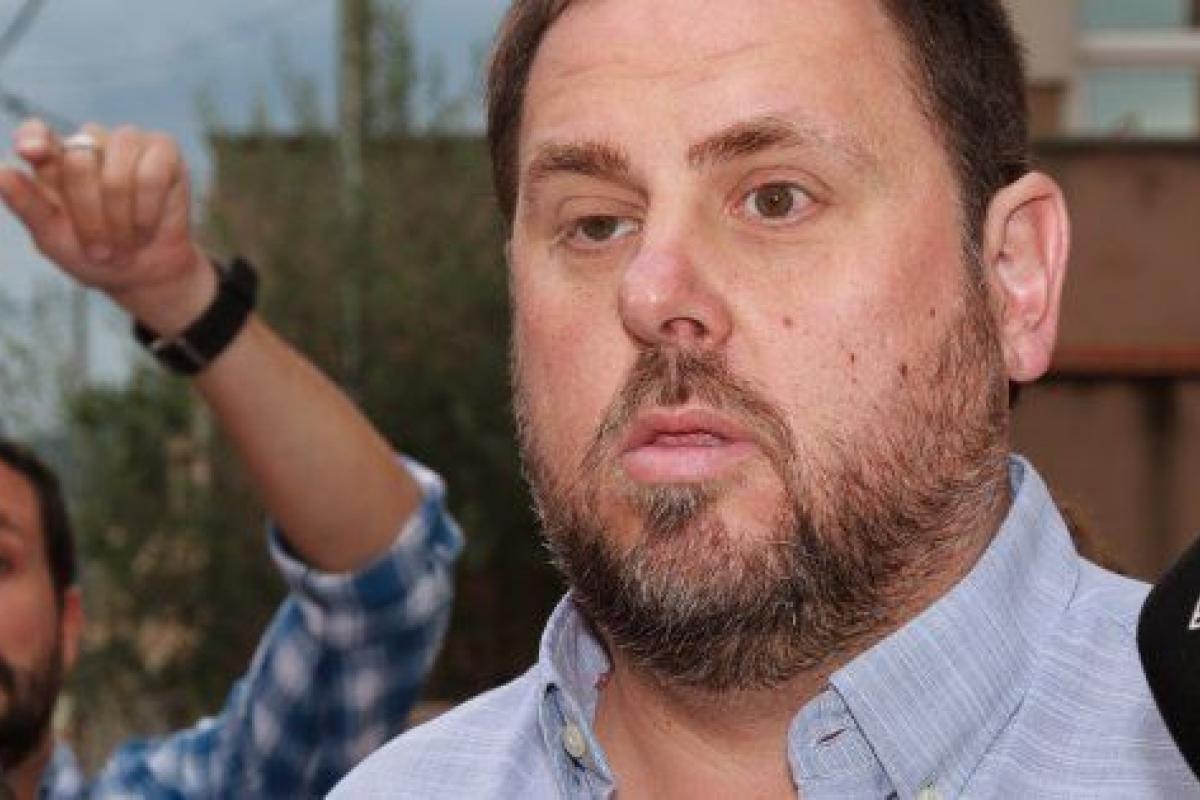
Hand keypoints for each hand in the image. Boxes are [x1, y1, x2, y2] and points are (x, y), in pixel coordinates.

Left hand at [0, 118, 214, 334]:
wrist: (145, 273)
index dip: (34, 138)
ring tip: (126, 242)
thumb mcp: (54, 239)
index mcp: (55, 159)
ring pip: (116, 172)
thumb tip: (1, 173)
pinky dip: (147, 208)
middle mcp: (90, 142)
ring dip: (120, 217)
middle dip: (89, 215)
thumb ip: (28, 206)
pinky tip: (147, 225)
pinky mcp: (164, 151)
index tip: (31, 153)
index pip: (37, 133)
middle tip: (100, 251)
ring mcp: (128, 143)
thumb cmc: (95, 254)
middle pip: (78, 163)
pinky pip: (152, 174)